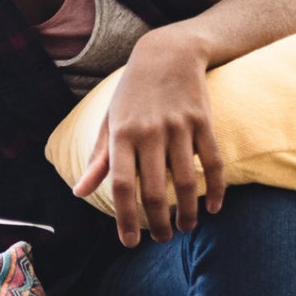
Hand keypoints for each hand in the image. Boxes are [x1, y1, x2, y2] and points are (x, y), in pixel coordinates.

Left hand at [70, 32, 225, 247]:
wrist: (167, 53)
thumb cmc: (132, 93)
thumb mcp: (110, 121)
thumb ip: (98, 160)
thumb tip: (79, 192)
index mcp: (122, 134)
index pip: (121, 184)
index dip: (125, 218)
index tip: (130, 242)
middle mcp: (149, 132)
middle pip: (154, 190)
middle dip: (158, 223)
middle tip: (162, 239)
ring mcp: (178, 127)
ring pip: (186, 181)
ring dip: (187, 212)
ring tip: (186, 228)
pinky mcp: (203, 122)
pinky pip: (213, 162)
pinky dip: (216, 189)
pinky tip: (213, 209)